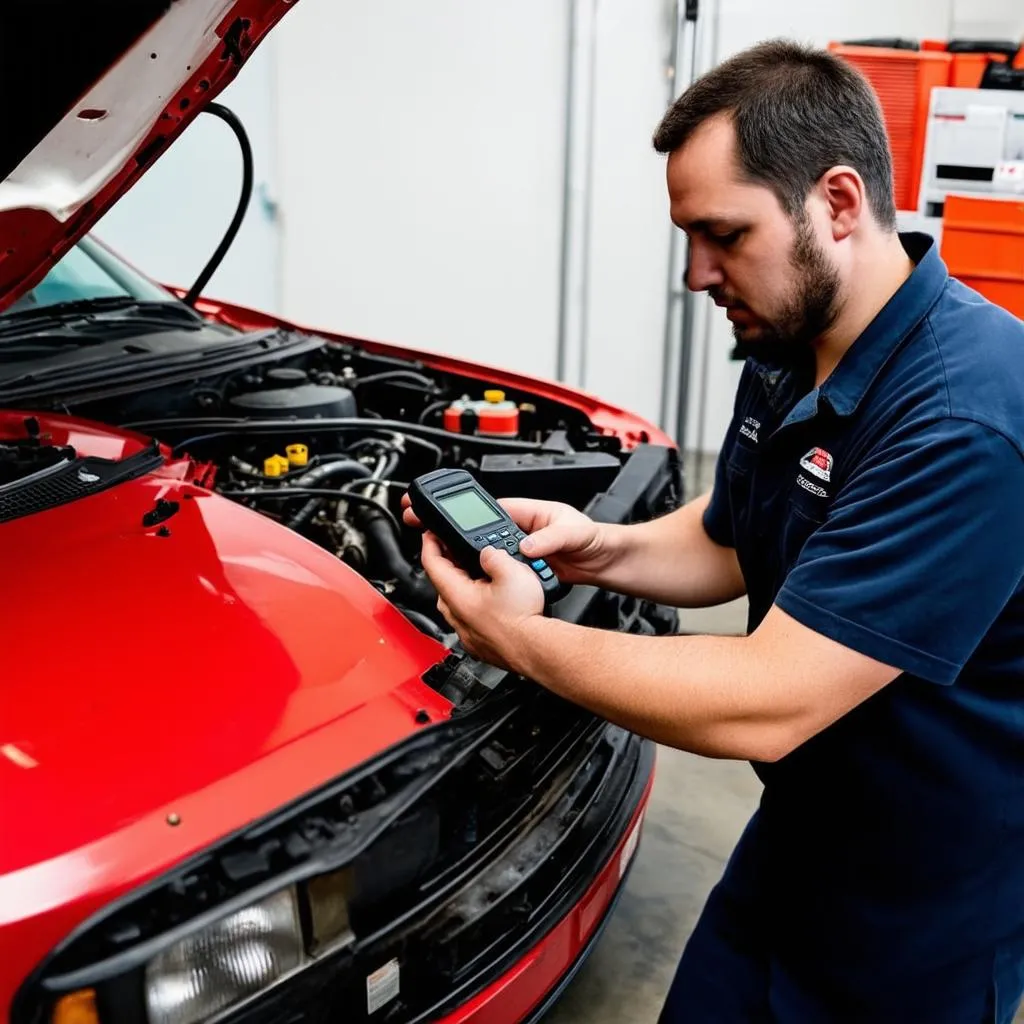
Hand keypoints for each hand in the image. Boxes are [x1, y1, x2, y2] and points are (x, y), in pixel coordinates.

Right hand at [402, 494, 612, 585]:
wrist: (606, 561)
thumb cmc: (594, 538)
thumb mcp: (575, 532)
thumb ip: (551, 537)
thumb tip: (527, 545)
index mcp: (526, 512)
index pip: (485, 509)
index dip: (458, 509)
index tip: (435, 510)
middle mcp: (518, 529)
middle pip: (475, 528)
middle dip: (445, 528)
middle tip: (419, 525)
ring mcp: (518, 550)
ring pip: (481, 552)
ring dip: (461, 555)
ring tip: (437, 556)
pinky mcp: (521, 569)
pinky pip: (495, 570)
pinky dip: (480, 574)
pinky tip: (465, 579)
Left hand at [418, 530, 543, 670]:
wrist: (534, 649)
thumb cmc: (521, 618)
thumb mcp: (512, 571)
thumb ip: (493, 555)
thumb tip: (487, 553)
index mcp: (456, 594)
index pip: (431, 562)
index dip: (429, 542)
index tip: (431, 533)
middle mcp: (455, 615)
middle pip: (443, 580)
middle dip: (450, 562)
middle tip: (460, 548)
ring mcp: (464, 630)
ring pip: (456, 599)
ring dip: (464, 583)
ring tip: (482, 572)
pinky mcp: (476, 641)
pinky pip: (468, 616)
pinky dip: (475, 603)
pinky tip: (492, 599)